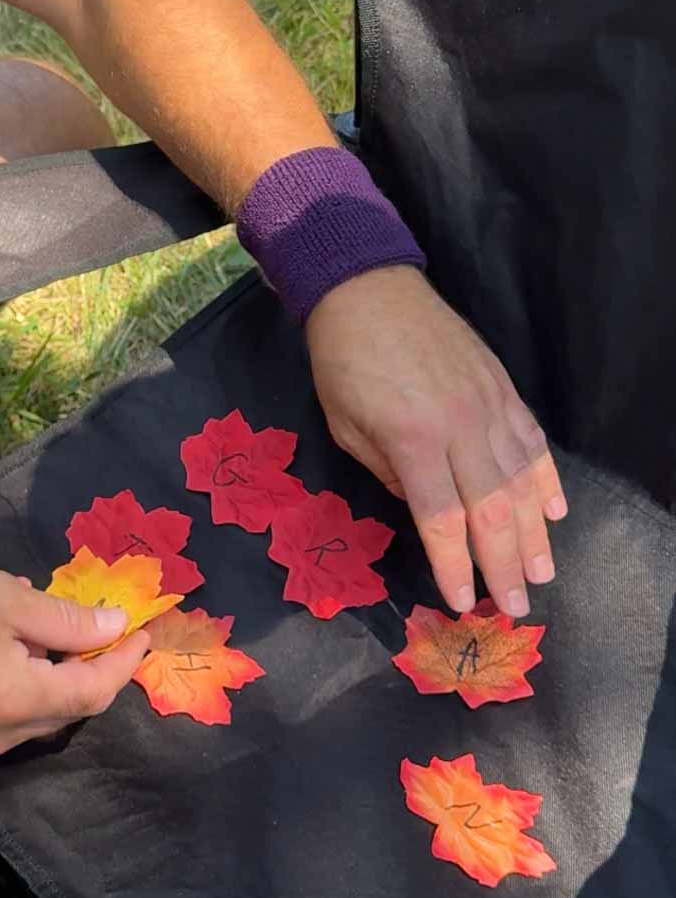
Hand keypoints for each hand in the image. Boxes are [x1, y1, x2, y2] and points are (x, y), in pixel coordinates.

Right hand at [0, 555, 148, 758]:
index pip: (91, 692)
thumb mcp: (7, 597)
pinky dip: (24, 689)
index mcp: (13, 700)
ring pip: (38, 717)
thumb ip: (67, 620)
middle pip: (68, 710)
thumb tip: (115, 628)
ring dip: (56, 678)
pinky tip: (15, 648)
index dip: (122, 662)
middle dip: (91, 670)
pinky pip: (7, 720)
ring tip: (49, 630)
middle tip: (101, 627)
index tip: (140, 633)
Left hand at [305, 266, 566, 616]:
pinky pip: (531, 441)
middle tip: (516, 608)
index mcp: (412, 441)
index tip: (464, 603)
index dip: (455, 566)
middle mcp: (459, 427)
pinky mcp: (502, 387)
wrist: (367, 289)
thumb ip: (390, 475)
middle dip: (504, 566)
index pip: (442, 520)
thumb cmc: (344, 362)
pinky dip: (546, 478)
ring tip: (541, 573)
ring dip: (534, 534)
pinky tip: (553, 511)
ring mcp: (488, 405)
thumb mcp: (347, 427)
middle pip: (491, 511)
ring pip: (521, 482)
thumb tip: (427, 509)